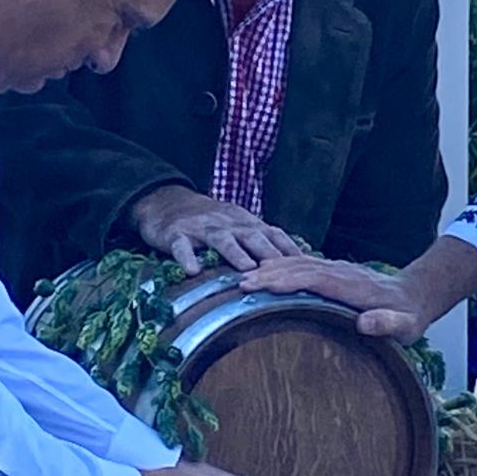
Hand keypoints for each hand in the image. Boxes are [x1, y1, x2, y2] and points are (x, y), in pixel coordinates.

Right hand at [130, 186, 299, 275]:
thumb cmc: (210, 221)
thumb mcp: (238, 226)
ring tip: (247, 269)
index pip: (273, 235)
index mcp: (245, 223)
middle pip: (252, 236)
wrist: (167, 202)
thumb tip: (296, 266)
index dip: (291, 250)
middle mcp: (228, 223)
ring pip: (221, 240)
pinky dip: (187, 257)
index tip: (309, 268)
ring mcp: (202, 228)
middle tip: (286, 273)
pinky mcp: (176, 235)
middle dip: (270, 253)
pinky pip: (181, 247)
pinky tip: (192, 271)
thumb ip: (263, 243)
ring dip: (235, 253)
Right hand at [240, 257, 428, 343]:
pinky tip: (268, 272)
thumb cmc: (409, 316)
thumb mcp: (405, 326)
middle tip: (241, 283)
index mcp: (354, 286)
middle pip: (301, 268)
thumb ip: (387, 324)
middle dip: (270, 274)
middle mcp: (342, 272)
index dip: (287, 280)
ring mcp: (337, 269)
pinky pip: (305, 266)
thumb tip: (365, 323)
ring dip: (273, 269)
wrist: (417, 293)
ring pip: (300, 264)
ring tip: (245, 277)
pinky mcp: (335, 272)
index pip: (314, 279)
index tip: (262, 284)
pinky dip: (284, 267)